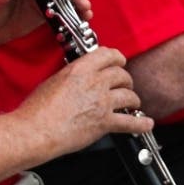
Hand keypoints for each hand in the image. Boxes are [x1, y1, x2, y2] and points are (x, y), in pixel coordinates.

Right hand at [18, 47, 153, 155]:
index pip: (108, 55)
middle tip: (124, 84)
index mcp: (81, 69)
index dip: (117, 58)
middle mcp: (95, 82)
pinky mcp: (104, 122)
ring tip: (132, 102)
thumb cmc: (37, 109)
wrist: (36, 130)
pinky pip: (130, 123)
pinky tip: (147, 124)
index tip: (119, 61)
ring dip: (133, 99)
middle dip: (125, 79)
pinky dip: (141, 124)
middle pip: (122, 74)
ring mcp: (102, 102)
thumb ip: (72, 75)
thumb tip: (79, 78)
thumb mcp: (54, 80)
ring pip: (129, 95)